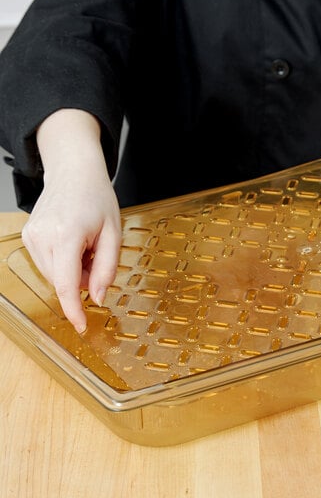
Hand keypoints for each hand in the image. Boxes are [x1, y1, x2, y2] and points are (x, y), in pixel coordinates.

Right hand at [21, 110, 120, 332]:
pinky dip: (64, 262)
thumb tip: (97, 298)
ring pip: (55, 276)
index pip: (67, 284)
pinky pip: (48, 264)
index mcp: (67, 235)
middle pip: (63, 282)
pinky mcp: (28, 236)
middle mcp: (43, 237)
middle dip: (83, 281)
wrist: (74, 172)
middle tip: (98, 258)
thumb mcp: (114, 234)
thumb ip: (107, 268)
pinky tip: (74, 244)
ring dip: (74, 272)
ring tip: (86, 246)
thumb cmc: (97, 198)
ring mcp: (32, 237)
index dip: (74, 310)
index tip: (81, 326)